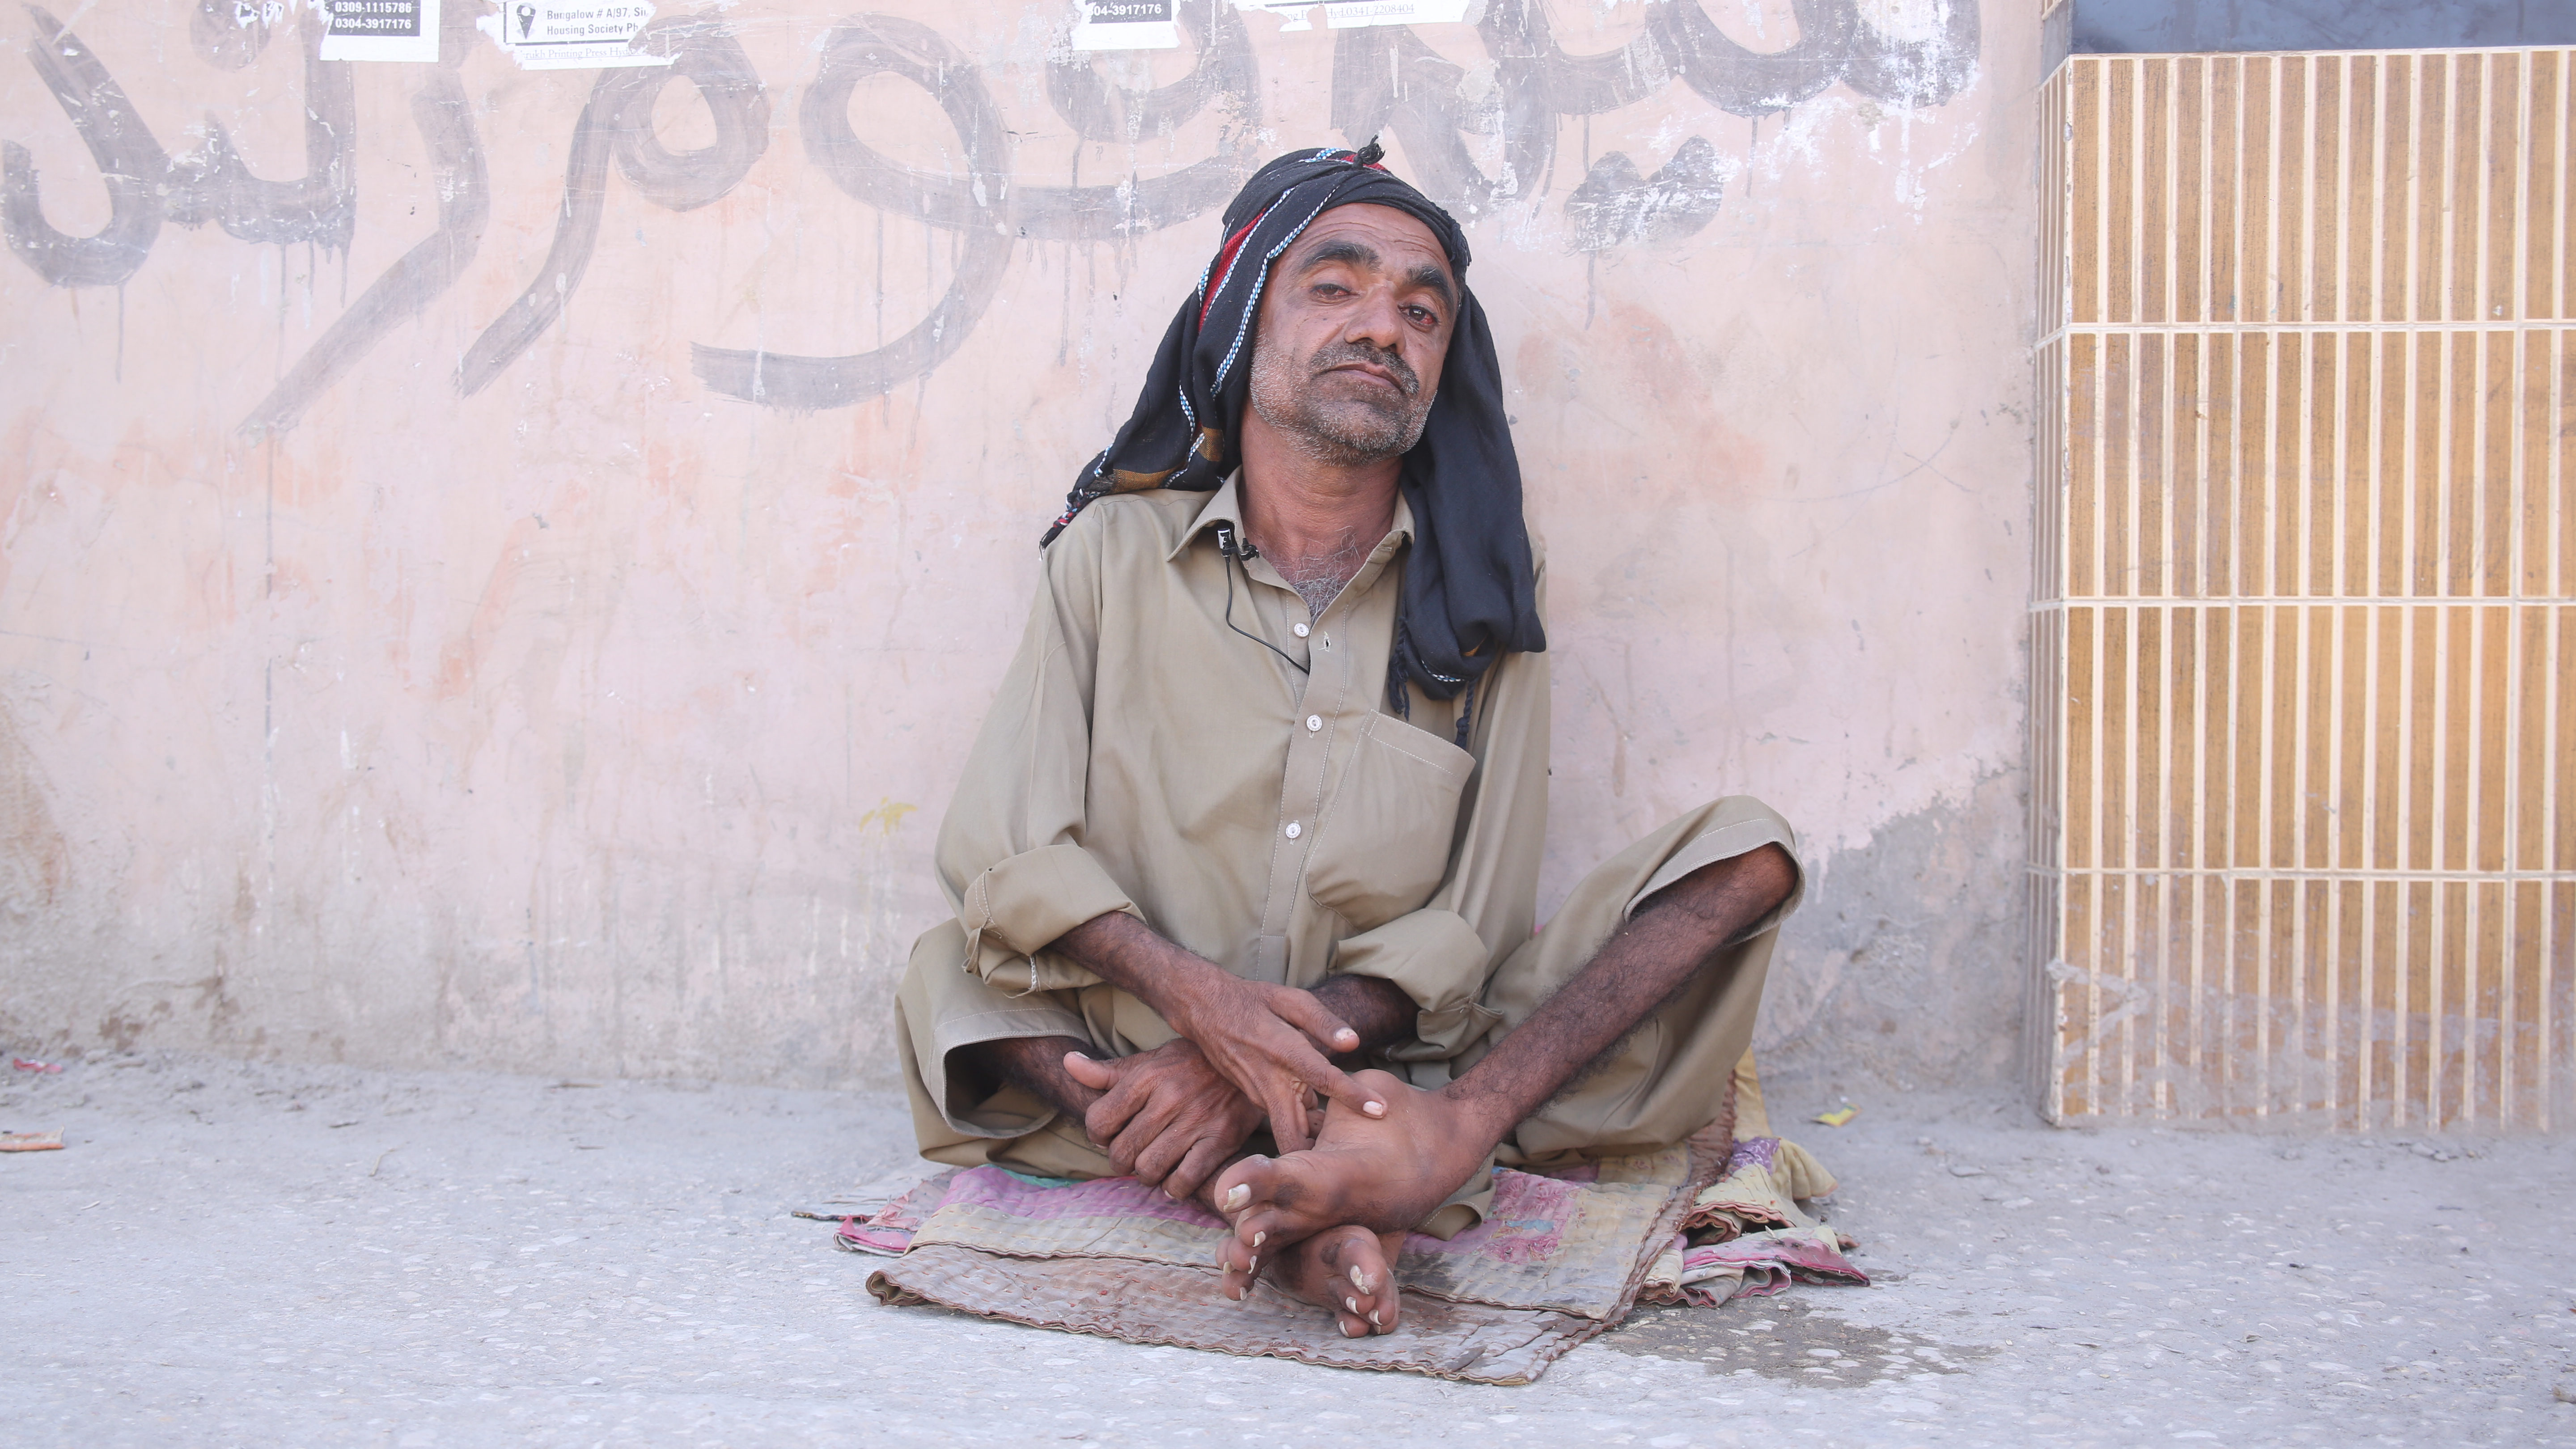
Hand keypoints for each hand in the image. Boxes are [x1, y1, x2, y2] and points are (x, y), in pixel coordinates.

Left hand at [1062, 1041, 1263, 1201]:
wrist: (1251, 1061)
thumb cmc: (1192, 1064)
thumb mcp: (1150, 1061)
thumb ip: (1107, 1071)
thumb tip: (1067, 1062)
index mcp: (1146, 1076)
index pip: (1098, 1121)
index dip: (1097, 1135)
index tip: (1109, 1135)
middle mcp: (1168, 1098)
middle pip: (1121, 1152)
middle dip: (1120, 1161)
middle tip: (1131, 1156)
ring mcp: (1196, 1120)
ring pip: (1149, 1170)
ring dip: (1146, 1176)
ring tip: (1152, 1166)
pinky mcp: (1220, 1140)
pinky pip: (1184, 1180)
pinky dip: (1175, 1187)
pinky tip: (1176, 1178)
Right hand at [1161, 973, 1384, 1153]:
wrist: (1205, 1010)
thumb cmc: (1254, 1001)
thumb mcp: (1290, 999)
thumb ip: (1324, 1022)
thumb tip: (1354, 1043)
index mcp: (1284, 1051)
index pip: (1324, 1078)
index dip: (1353, 1096)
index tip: (1380, 1110)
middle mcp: (1269, 1081)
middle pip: (1295, 1133)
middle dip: (1322, 1153)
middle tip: (1359, 1154)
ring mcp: (1259, 1095)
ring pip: (1288, 1133)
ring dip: (1314, 1142)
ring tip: (1347, 1140)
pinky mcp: (1255, 1100)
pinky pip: (1283, 1119)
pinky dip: (1303, 1125)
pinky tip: (1324, 1120)